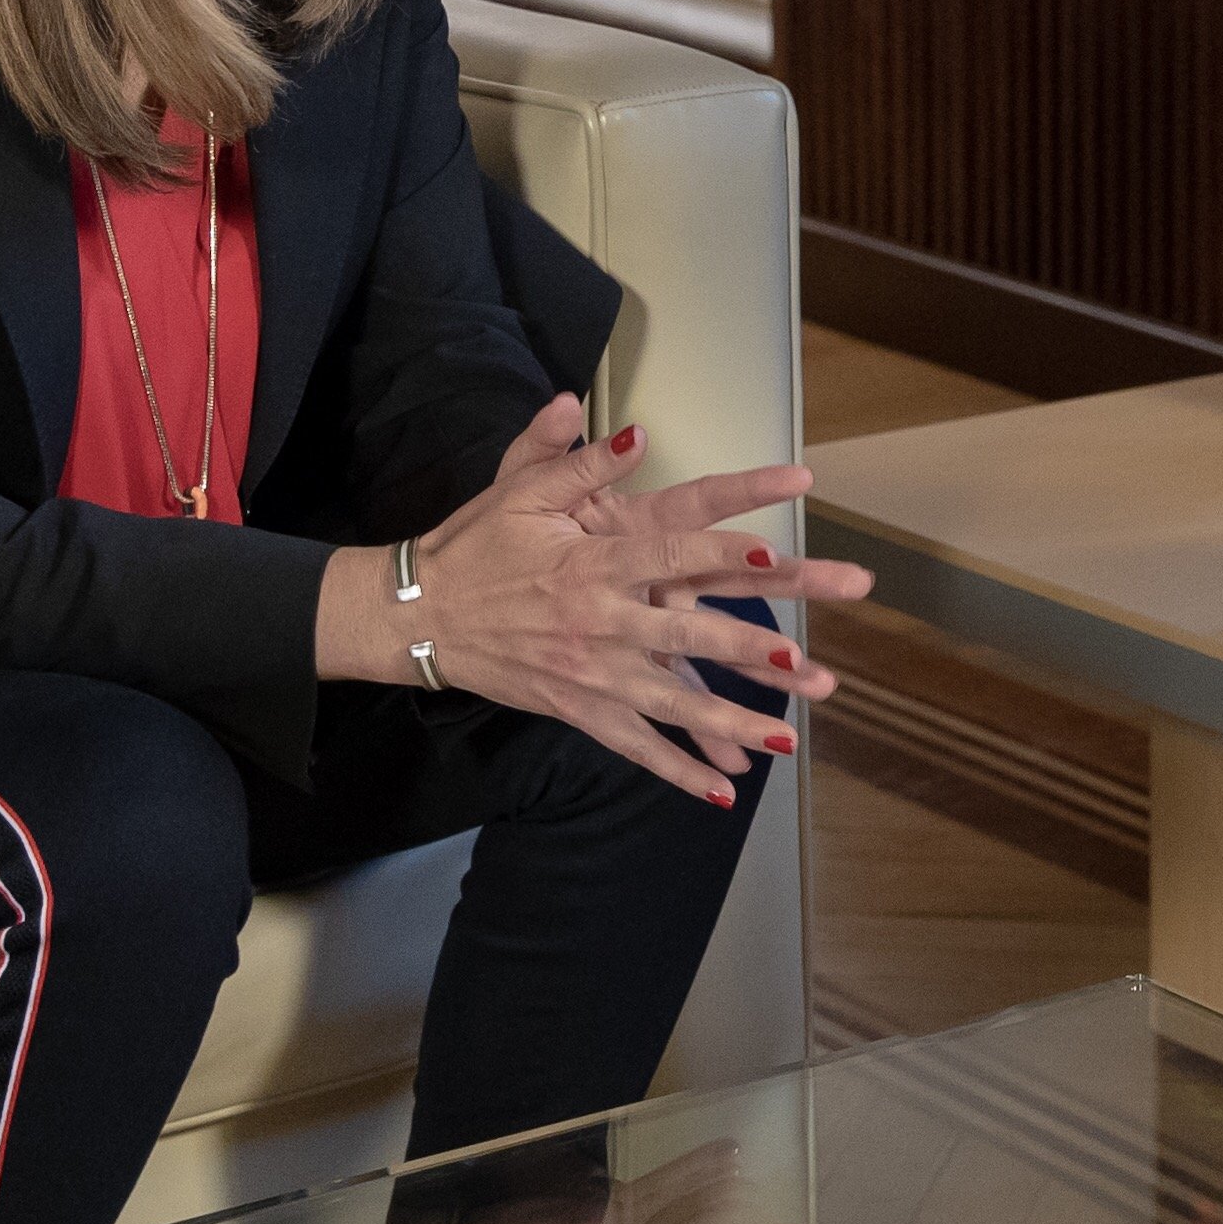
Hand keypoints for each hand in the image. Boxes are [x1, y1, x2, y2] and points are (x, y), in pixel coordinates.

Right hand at [316, 394, 873, 805]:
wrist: (418, 618)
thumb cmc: (474, 546)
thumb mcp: (518, 491)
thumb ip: (577, 462)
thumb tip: (632, 433)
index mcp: (591, 563)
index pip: (669, 554)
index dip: (721, 552)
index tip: (772, 551)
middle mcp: (599, 623)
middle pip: (687, 636)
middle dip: (749, 649)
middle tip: (804, 661)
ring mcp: (591, 675)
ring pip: (672, 704)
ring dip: (732, 723)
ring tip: (788, 739)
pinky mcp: (578, 710)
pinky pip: (636, 746)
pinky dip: (678, 771)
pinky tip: (723, 790)